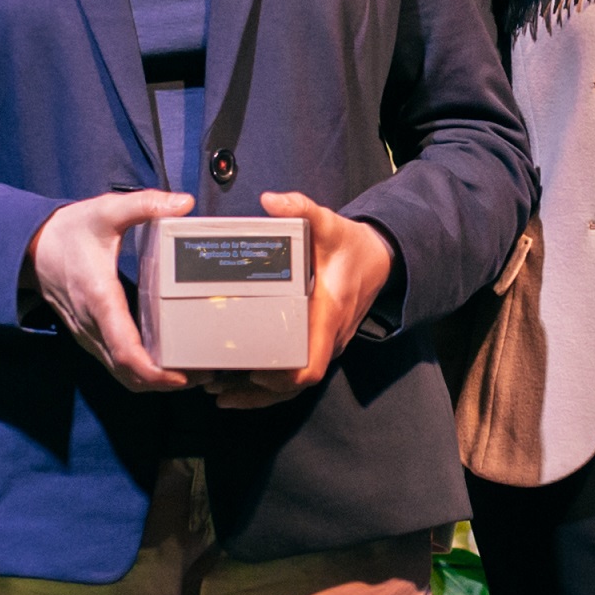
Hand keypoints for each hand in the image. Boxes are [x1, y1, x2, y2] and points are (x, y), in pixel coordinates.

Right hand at [25, 190, 197, 390]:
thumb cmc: (69, 231)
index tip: (181, 376)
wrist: (31, 248)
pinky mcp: (91, 337)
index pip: (124, 350)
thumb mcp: (105, 211)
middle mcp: (93, 325)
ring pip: (122, 375)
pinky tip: (167, 363)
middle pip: (128, 373)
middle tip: (203, 376)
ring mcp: (89, 335)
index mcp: (99, 298)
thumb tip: (183, 203)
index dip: (153, 371)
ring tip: (192, 374)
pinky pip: (116, 366)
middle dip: (165, 382)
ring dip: (155, 382)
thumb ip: (144, 204)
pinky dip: (141, 373)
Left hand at [197, 193, 398, 406]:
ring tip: (218, 393)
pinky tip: (238, 387)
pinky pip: (294, 375)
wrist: (380, 260)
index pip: (311, 365)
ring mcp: (324, 346)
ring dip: (256, 395)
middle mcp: (328, 339)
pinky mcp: (318, 345)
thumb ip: (302, 209)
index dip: (282, 377)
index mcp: (327, 315)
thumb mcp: (329, 223)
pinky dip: (267, 387)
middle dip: (255, 391)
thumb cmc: (351, 245)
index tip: (252, 373)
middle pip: (293, 385)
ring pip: (291, 387)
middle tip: (214, 386)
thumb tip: (270, 200)